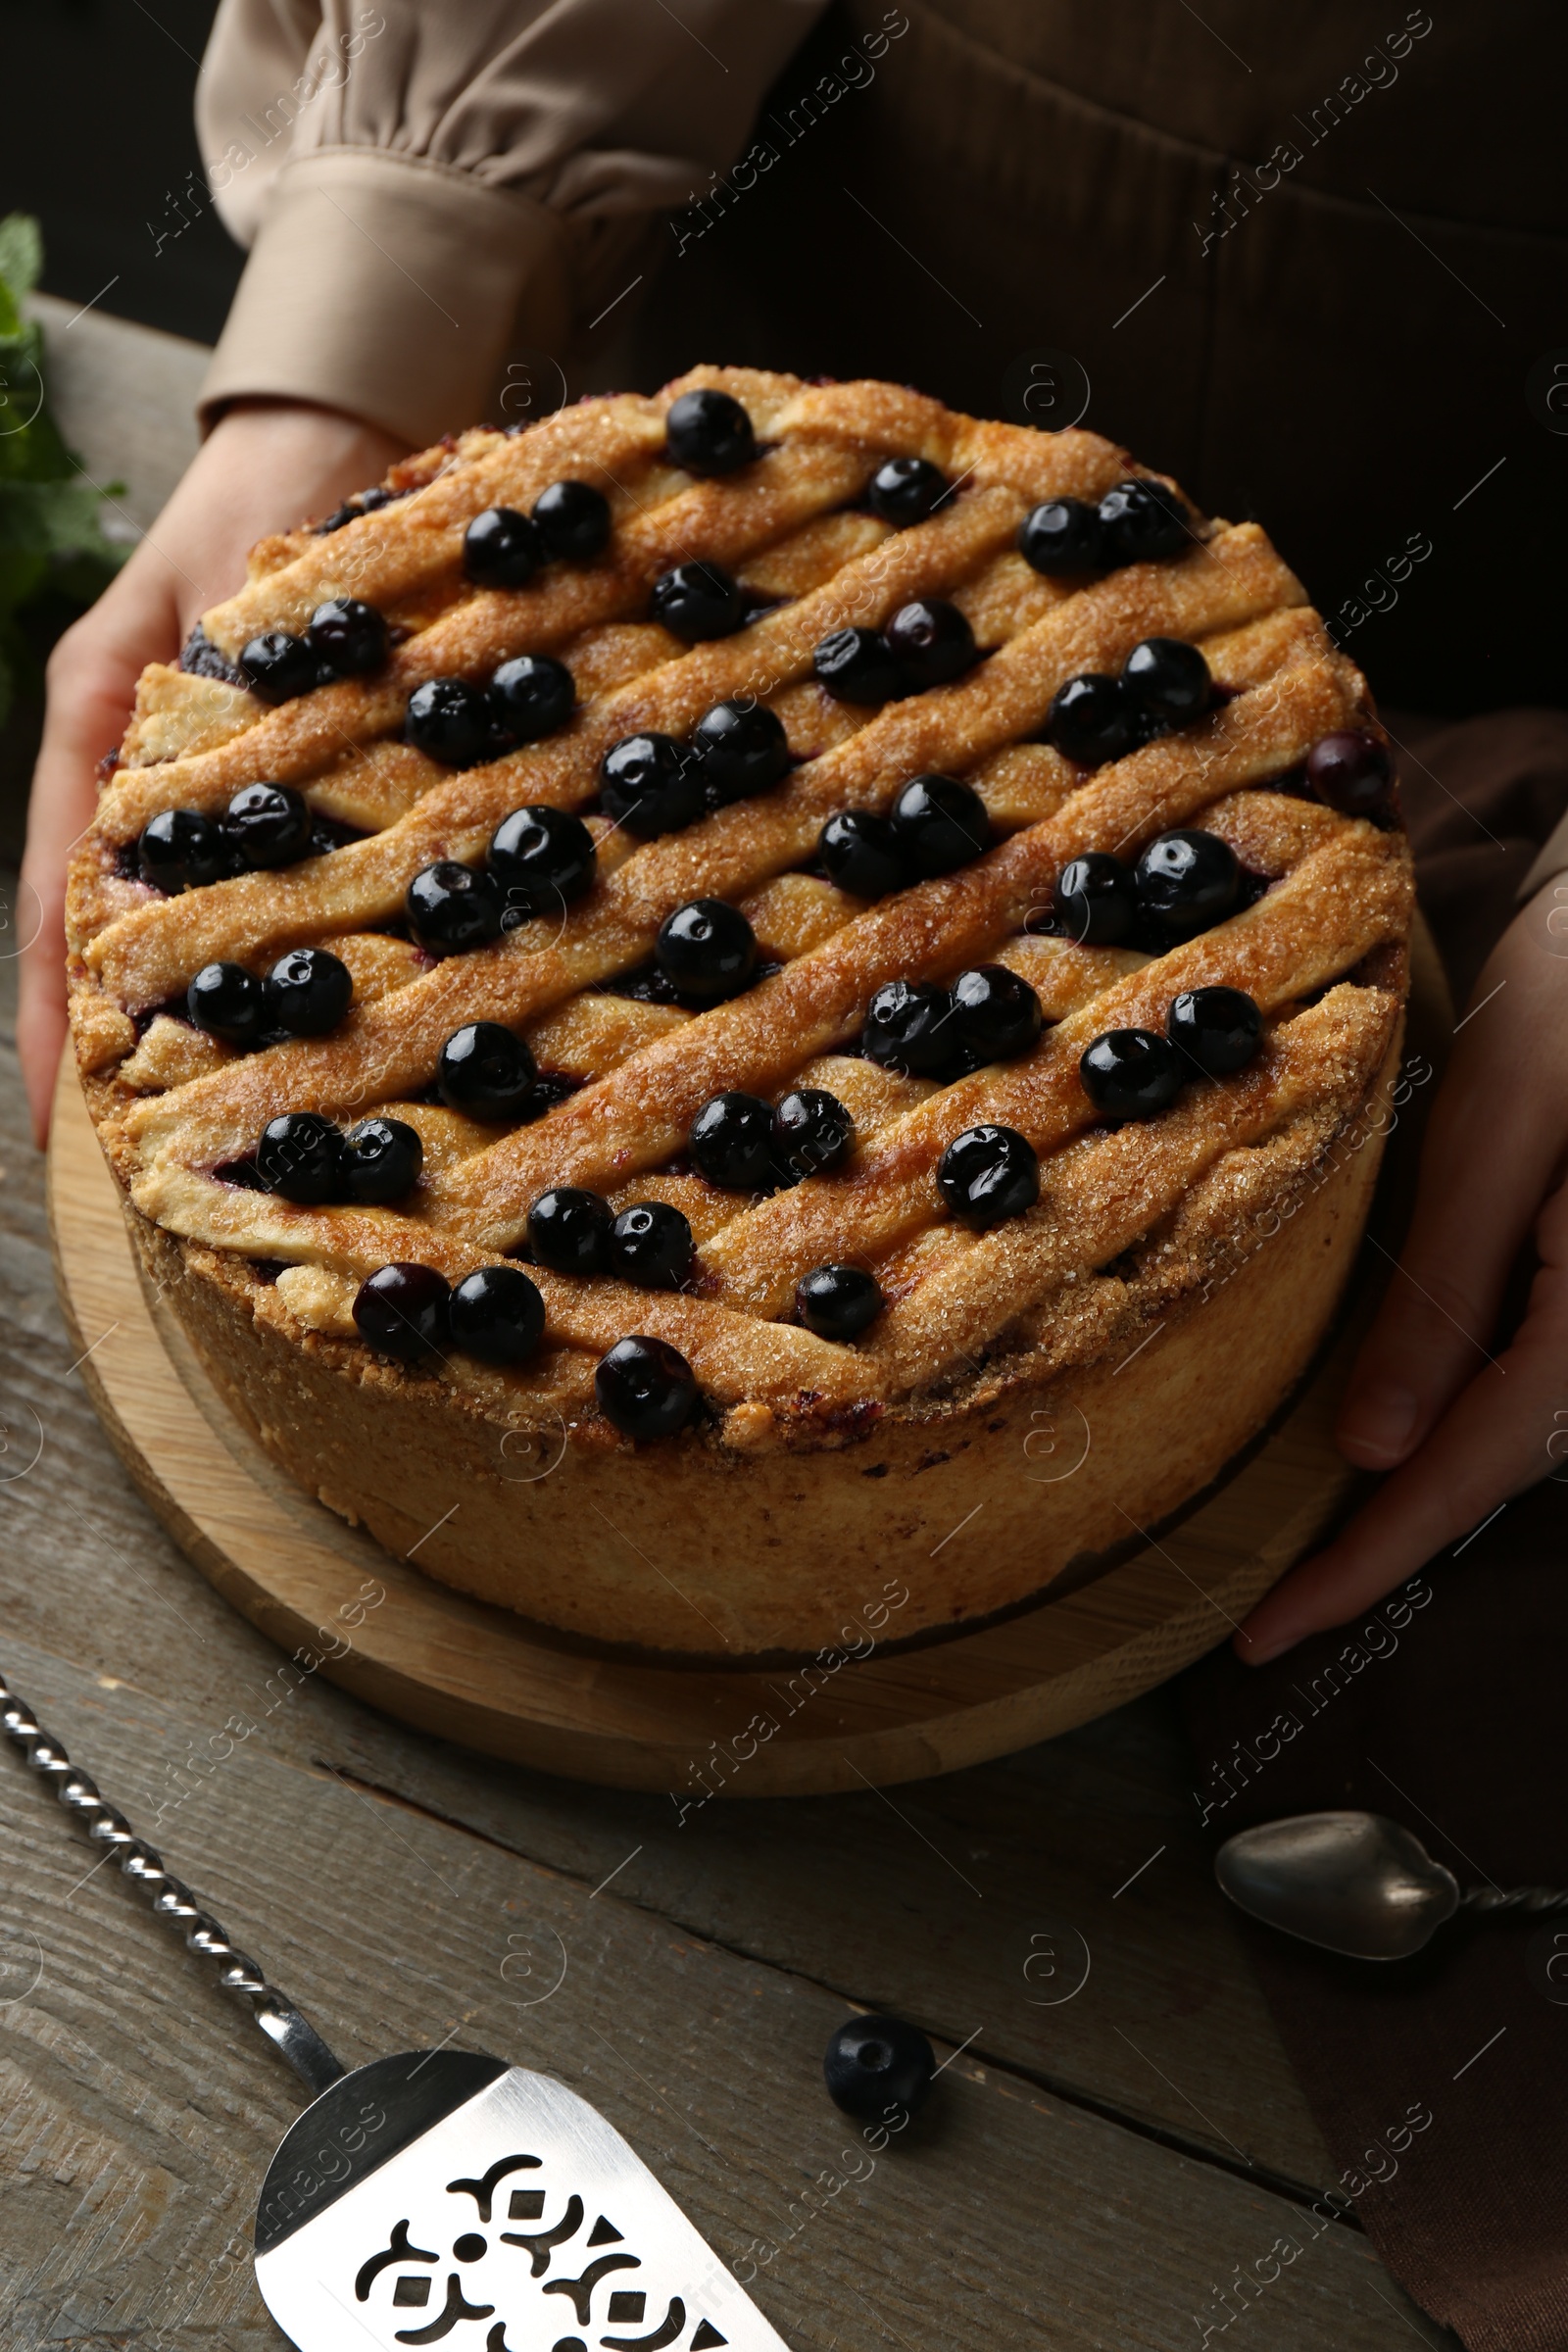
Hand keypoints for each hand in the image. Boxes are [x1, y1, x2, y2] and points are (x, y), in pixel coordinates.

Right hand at [17, 400, 407, 1144]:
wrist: (342, 443)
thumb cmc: (281, 499)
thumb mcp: (242, 590)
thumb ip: (229, 694)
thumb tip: (192, 844)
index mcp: (95, 725)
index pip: (52, 899)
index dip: (53, 1019)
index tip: (61, 1123)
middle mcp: (128, 772)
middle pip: (96, 939)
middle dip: (105, 1058)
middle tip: (127, 1180)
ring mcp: (190, 792)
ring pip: (166, 934)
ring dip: (172, 1034)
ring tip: (187, 1147)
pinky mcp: (257, 798)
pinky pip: (245, 904)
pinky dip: (248, 978)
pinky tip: (281, 1045)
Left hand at [1239, 883, 1567, 1660]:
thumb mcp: (1501, 1129)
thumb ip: (1444, 1295)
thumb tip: (1370, 1449)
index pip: (1476, 1468)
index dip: (1366, 1562)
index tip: (1269, 1633)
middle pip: (1519, 1460)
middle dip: (1399, 1534)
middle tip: (1283, 1602)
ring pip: (1545, 1425)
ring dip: (1445, 1475)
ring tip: (1332, 1539)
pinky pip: (1563, 1371)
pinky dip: (1488, 1411)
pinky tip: (1420, 1422)